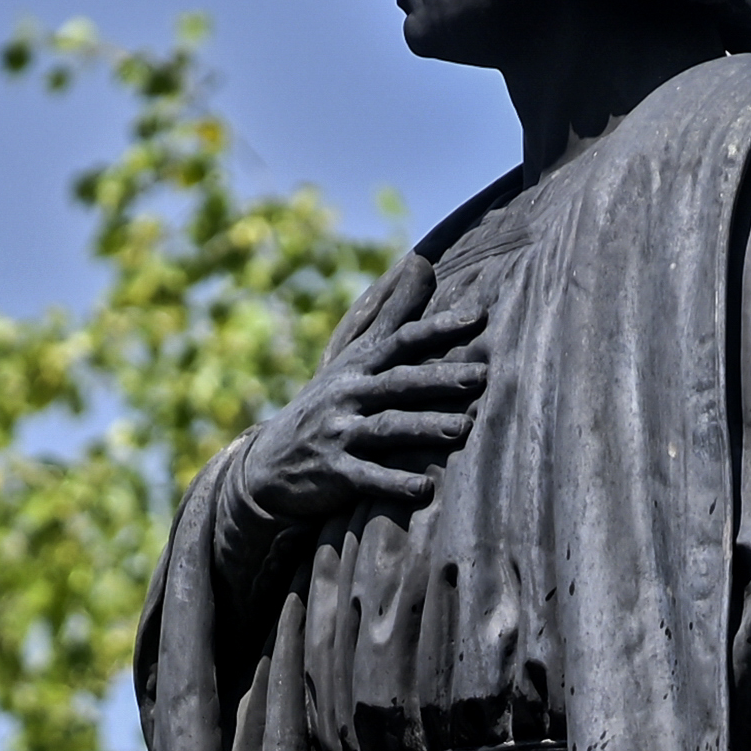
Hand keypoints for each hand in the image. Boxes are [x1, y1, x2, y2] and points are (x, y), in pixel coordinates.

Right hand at [217, 297, 485, 571]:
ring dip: (424, 428)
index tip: (479, 317)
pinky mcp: (333, 472)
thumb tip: (422, 261)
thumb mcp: (354, 356)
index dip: (438, 328)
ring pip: (387, 428)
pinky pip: (367, 478)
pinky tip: (425, 489)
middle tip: (482, 377)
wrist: (268, 463)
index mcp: (359, 366)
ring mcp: (339, 433)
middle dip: (440, 378)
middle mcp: (349, 394)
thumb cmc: (328, 405)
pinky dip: (394, 483)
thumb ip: (391, 314)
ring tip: (463, 430)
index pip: (402, 340)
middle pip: (399, 383)